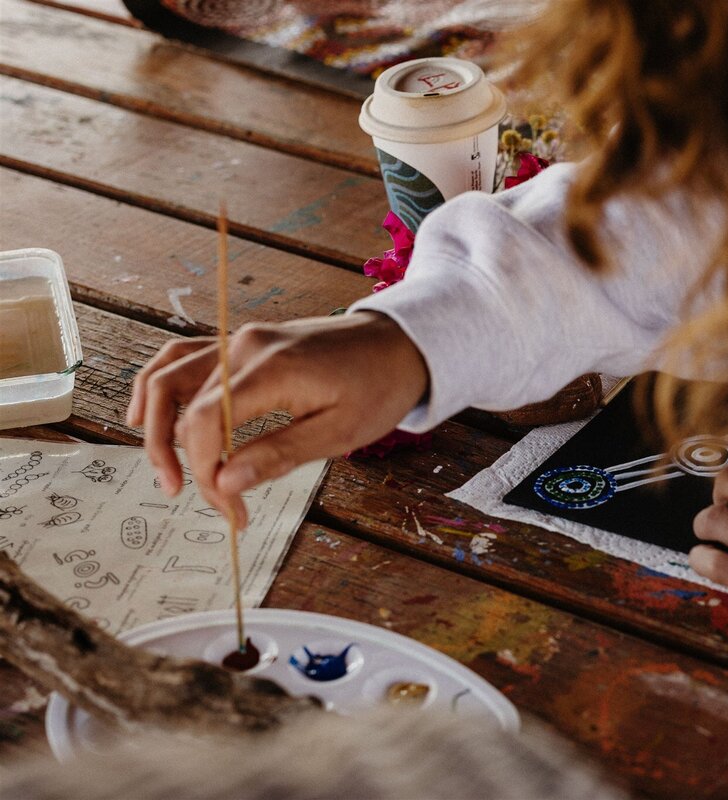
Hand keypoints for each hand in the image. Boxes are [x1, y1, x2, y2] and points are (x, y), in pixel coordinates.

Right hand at [126, 312, 427, 527]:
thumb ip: (278, 454)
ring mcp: (239, 340)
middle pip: (186, 406)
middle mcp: (245, 346)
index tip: (230, 509)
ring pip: (170, 377)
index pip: (208, 422)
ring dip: (158, 425)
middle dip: (190, 462)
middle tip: (211, 503)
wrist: (399, 344)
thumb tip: (224, 482)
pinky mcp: (241, 343)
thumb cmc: (378, 387)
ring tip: (165, 473)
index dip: (206, 472)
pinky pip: (184, 359)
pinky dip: (161, 387)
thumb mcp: (339, 432)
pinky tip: (145, 417)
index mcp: (273, 368)